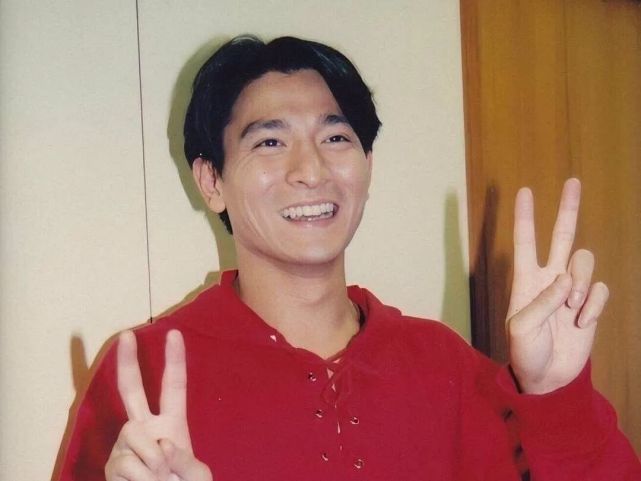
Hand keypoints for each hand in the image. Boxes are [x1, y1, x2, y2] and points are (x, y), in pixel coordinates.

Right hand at [105, 330, 211, 480]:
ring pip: (133, 432)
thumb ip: (186, 460)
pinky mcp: (112, 465)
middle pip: (132, 390)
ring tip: (160, 479)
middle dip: (128, 361)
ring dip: (152, 461)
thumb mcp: (197, 476)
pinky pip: (126, 462)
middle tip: (126, 333)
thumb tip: (161, 445)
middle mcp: (145, 428)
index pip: (174, 387)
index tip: (174, 333)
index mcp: (172, 424)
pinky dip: (142, 479)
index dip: (174, 361)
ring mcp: (126, 445)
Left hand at [506, 178, 608, 393]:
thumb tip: (565, 279)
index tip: (525, 191)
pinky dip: (594, 306)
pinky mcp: (590, 305)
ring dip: (583, 283)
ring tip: (572, 308)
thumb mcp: (522, 329)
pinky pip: (601, 290)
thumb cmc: (526, 353)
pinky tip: (582, 323)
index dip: (525, 217)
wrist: (548, 378)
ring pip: (585, 262)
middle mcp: (549, 279)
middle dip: (567, 209)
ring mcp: (571, 290)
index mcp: (526, 280)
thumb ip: (541, 302)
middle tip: (572, 181)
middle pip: (562, 236)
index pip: (526, 242)